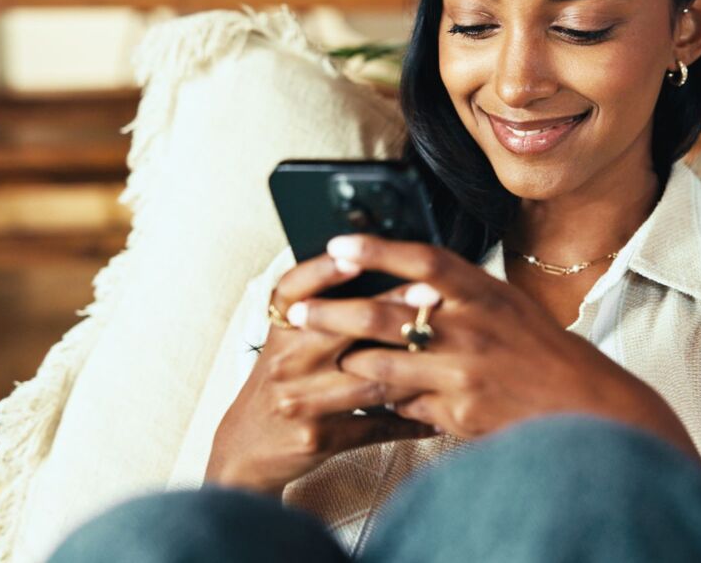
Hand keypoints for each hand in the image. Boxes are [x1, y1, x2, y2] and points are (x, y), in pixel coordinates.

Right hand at [206, 252, 435, 494]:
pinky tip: (437, 418)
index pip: (294, 290)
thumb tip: (373, 269)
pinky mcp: (318, 436)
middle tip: (432, 296)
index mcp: (282, 330)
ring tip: (451, 356)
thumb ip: (323, 313)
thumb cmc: (283, 383)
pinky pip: (374, 427)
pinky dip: (409, 423)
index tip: (356, 255)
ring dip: (413, 371)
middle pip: (341, 328)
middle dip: (392, 310)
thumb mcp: (288, 342)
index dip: (323, 271)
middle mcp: (287, 362)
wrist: (249, 445)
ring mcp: (301, 400)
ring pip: (367, 380)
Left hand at [292, 234, 699, 458]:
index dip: (376, 249)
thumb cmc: (541, 351)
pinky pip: (403, 406)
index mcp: (483, 292)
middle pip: (384, 314)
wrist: (584, 407)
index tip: (337, 243)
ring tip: (312, 365)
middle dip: (333, 313)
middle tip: (298, 311)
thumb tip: (410, 278)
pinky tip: (357, 405)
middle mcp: (470, 327)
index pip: (421, 259)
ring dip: (344, 365)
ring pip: (380, 366)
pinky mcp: (457, 412)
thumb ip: (459, 292)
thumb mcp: (505, 305)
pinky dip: (381, 403)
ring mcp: (462, 372)